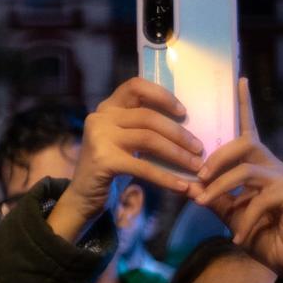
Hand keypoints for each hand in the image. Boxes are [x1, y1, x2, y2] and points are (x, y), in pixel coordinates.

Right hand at [48, 78, 202, 242]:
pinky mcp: (102, 160)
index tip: (183, 112)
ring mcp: (99, 137)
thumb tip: (192, 130)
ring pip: (149, 139)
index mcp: (108, 107)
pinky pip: (143, 166)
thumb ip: (145, 128)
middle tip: (199, 149)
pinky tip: (182, 187)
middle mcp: (100, 117)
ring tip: (196, 167)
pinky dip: (166, 178)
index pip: (135, 86)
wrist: (83, 195)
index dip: (162, 95)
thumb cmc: (113, 165)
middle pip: (149, 117)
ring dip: (177, 154)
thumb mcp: (125, 140)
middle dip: (179, 134)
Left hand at [193, 80, 282, 282]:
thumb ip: (212, 194)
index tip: (238, 80)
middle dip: (214, 158)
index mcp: (259, 163)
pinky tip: (235, 237)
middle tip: (195, 177)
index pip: (249, 129)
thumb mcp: (229, 212)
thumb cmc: (260, 233)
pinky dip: (242, 220)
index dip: (244, 105)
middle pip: (243, 143)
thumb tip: (188, 183)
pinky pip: (257, 201)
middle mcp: (275, 165)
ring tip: (202, 203)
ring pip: (245, 170)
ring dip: (218, 188)